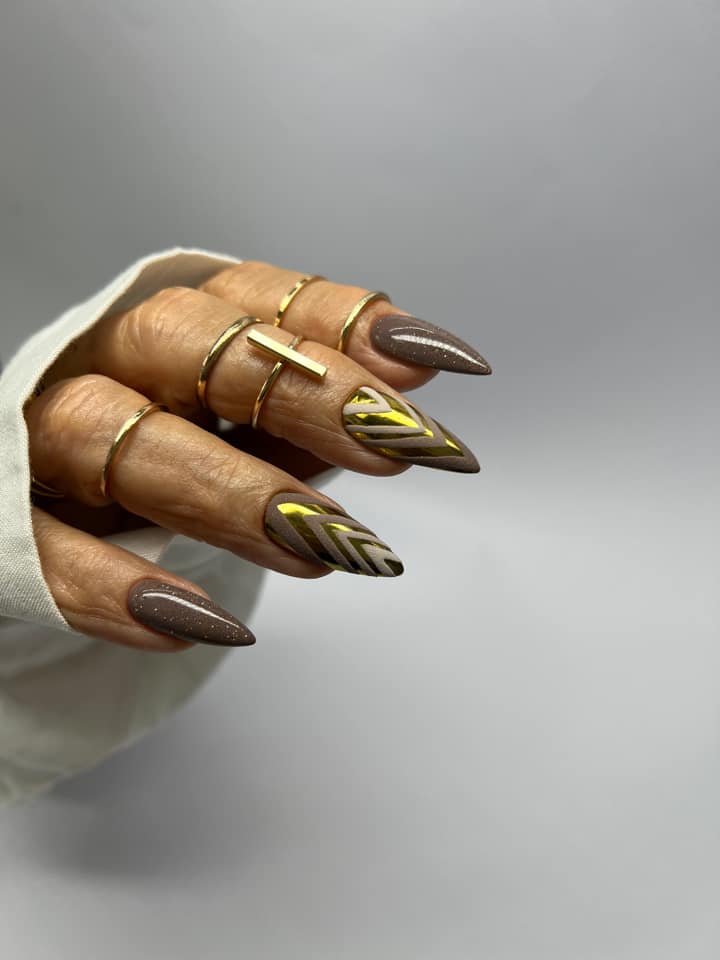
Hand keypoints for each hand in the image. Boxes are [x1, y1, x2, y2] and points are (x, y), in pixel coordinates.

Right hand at [25, 261, 490, 651]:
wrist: (53, 518)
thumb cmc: (177, 459)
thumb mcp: (255, 430)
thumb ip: (320, 401)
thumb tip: (419, 367)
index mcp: (173, 334)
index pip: (253, 301)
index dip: (344, 322)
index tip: (437, 361)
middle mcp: (108, 367)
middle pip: (187, 347)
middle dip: (300, 392)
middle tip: (397, 446)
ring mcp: (45, 440)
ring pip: (118, 438)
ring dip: (229, 492)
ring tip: (325, 551)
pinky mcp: (8, 520)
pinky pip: (42, 549)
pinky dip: (114, 586)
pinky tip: (200, 623)